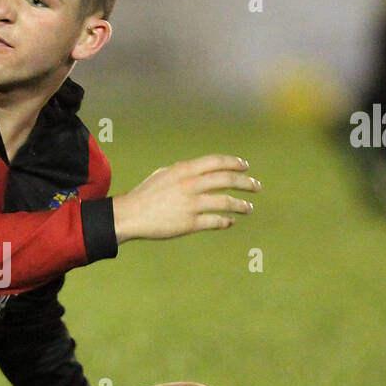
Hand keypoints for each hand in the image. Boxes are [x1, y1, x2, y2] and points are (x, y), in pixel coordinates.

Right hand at [112, 155, 259, 243]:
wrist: (130, 215)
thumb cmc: (145, 194)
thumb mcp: (163, 174)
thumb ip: (184, 171)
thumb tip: (201, 171)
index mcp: (184, 170)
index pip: (217, 162)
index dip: (235, 163)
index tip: (246, 167)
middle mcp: (190, 185)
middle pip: (227, 179)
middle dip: (246, 183)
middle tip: (256, 186)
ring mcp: (191, 205)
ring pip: (226, 202)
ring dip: (241, 205)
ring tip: (248, 207)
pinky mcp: (189, 224)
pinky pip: (215, 221)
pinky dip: (226, 221)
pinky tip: (230, 221)